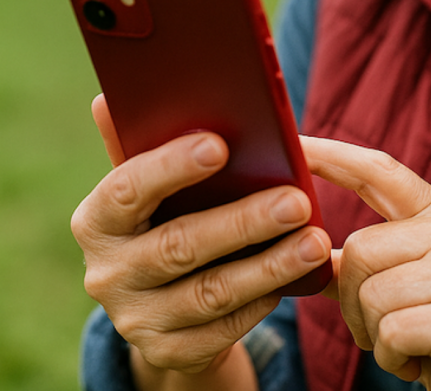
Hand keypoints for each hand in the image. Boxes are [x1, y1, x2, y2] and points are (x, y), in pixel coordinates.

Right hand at [72, 96, 331, 383]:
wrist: (163, 309)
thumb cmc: (167, 225)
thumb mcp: (152, 194)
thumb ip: (142, 149)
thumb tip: (110, 97)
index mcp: (97, 221)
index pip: (124, 190)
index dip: (169, 167)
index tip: (220, 144)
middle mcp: (107, 273)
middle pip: (179, 245)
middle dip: (243, 221)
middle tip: (297, 200)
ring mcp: (137, 319)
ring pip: (212, 292)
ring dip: (269, 265)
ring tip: (314, 242)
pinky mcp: (171, 351)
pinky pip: (227, 327)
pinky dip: (265, 299)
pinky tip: (298, 277)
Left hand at [303, 137, 430, 390]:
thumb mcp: (397, 281)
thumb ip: (357, 258)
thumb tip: (300, 240)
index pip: (378, 171)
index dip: (332, 155)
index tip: (292, 140)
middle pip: (359, 250)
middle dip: (356, 302)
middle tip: (387, 325)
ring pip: (370, 294)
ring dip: (374, 333)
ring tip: (408, 340)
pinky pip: (389, 332)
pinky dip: (391, 357)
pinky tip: (418, 359)